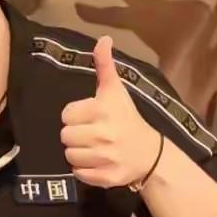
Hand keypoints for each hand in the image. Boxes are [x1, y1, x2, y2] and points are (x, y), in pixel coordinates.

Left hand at [60, 36, 161, 188]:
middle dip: (75, 134)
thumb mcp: (115, 89)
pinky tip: (97, 161)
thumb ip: (104, 64)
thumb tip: (104, 38)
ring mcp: (106, 158)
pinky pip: (79, 174)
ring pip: (69, 156)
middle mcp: (104, 134)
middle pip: (65, 136)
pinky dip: (85, 170)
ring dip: (78, 153)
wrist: (151, 153)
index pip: (66, 114)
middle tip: (90, 132)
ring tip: (93, 147)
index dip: (75, 115)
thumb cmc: (127, 117)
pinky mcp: (107, 178)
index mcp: (102, 109)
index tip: (90, 115)